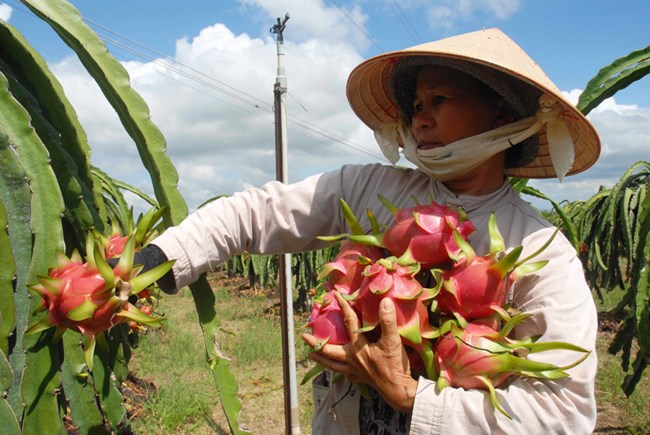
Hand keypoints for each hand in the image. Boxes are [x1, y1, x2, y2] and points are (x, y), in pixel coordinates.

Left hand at [302, 292, 417, 412]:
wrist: (399, 391)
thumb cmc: (395, 366)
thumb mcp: (393, 341)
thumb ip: (388, 321)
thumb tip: (384, 302)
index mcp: (358, 348)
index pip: (349, 322)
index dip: (343, 307)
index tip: (336, 295)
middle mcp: (352, 359)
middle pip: (329, 351)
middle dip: (316, 343)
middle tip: (304, 337)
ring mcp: (356, 370)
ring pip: (333, 365)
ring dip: (322, 359)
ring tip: (312, 355)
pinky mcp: (362, 379)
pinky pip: (348, 375)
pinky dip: (342, 373)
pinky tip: (342, 372)